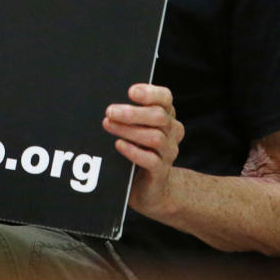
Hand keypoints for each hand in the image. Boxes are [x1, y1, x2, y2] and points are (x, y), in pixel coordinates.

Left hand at [103, 83, 184, 216]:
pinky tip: (119, 145)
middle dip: (132, 113)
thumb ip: (128, 115)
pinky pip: (152, 160)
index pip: (166, 98)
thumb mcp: (136, 129)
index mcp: (166, 116)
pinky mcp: (161, 172)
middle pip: (159, 117)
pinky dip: (134, 151)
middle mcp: (172, 132)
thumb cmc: (139, 151)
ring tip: (108, 125)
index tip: (130, 91)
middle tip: (110, 111)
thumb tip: (108, 105)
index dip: (150, 93)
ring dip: (129, 130)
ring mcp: (169, 153)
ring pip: (155, 138)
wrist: (151, 188)